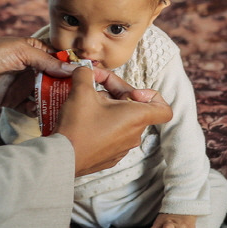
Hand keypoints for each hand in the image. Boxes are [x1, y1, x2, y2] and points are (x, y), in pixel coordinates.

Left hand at [0, 36, 73, 109]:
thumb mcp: (20, 51)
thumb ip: (46, 60)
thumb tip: (71, 68)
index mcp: (34, 51)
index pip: (59, 59)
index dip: (72, 66)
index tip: (88, 75)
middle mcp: (31, 69)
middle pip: (55, 79)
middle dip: (66, 87)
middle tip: (78, 95)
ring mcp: (23, 85)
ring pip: (45, 95)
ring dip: (53, 101)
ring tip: (62, 106)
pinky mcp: (14, 100)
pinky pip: (31, 108)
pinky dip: (37, 111)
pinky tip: (42, 112)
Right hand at [55, 66, 173, 175]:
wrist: (62, 157)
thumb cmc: (78, 126)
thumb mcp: (81, 91)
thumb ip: (85, 73)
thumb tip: (84, 69)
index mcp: (136, 117)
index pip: (164, 109)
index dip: (151, 95)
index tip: (130, 93)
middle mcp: (134, 135)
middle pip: (135, 109)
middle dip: (116, 95)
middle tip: (94, 88)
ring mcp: (122, 149)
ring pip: (122, 122)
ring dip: (108, 110)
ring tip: (86, 105)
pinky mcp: (110, 158)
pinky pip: (112, 136)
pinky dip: (102, 126)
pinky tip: (84, 122)